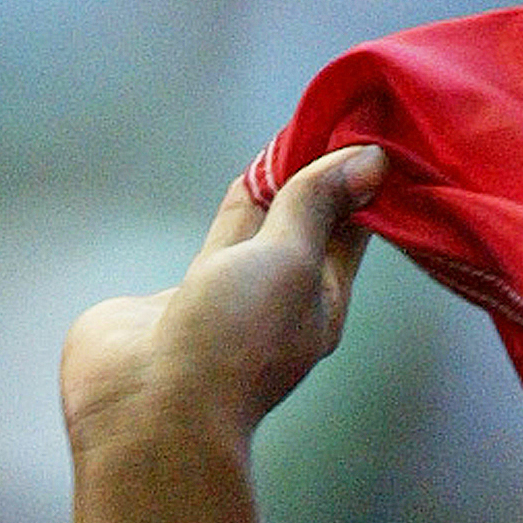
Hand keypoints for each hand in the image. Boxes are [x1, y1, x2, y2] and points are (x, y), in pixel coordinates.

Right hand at [60, 147, 384, 460]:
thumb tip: (372, 159)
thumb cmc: (232, 341)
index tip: (364, 123)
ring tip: (293, 135)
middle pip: (308, 224)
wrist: (151, 408)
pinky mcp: (185, 297)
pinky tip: (248, 177)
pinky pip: (221, 238)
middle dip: (319, 175)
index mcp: (324, 302)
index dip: (356, 176)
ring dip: (278, 187)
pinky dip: (237, 206)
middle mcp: (283, 302)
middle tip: (331, 114)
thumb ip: (317, 206)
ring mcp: (233, 299)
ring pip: (263, 229)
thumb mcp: (290, 261)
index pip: (350, 226)